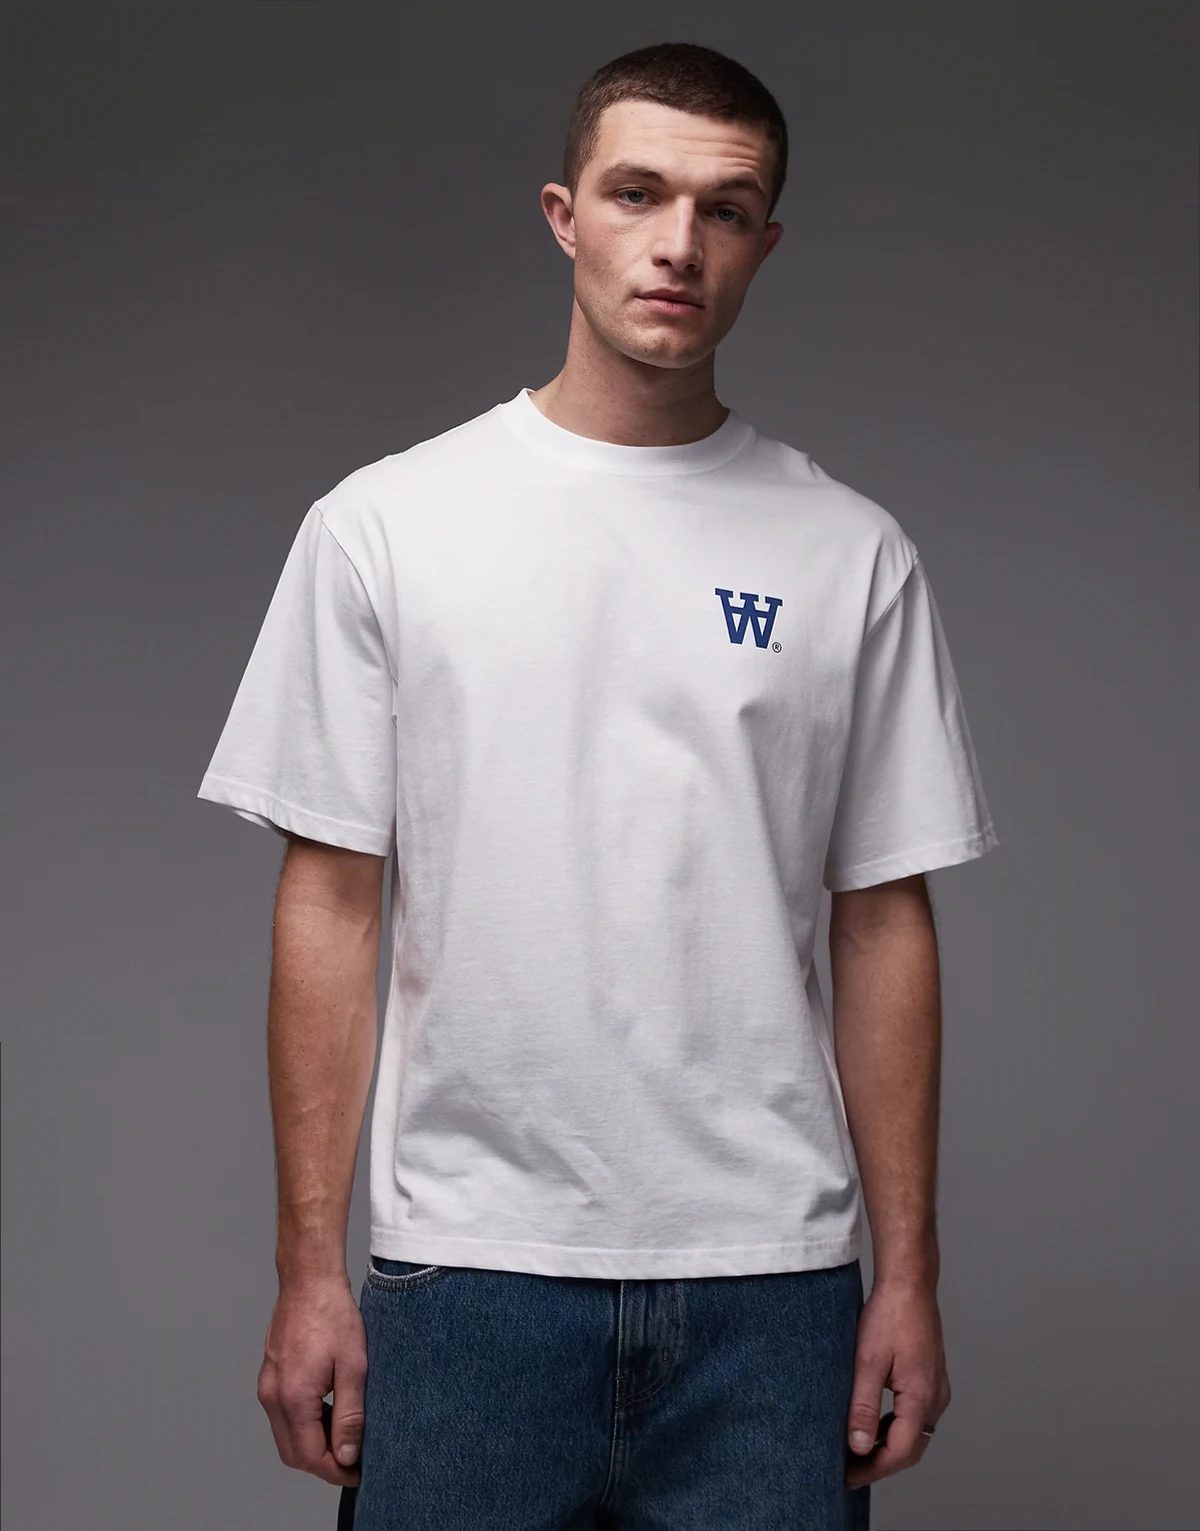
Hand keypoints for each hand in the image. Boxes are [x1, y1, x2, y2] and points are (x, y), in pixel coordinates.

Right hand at [256, 1275, 367, 1486]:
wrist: (309, 1280)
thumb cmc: (333, 1316)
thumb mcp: (354, 1366)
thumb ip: (350, 1415)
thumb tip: (346, 1455)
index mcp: (293, 1397)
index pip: (310, 1456)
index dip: (335, 1471)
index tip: (358, 1473)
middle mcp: (273, 1396)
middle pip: (293, 1453)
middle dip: (322, 1463)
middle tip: (353, 1458)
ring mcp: (267, 1386)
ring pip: (287, 1436)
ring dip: (313, 1443)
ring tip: (346, 1432)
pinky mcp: (270, 1377)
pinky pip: (283, 1416)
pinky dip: (304, 1424)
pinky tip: (329, 1410)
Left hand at [844, 1277, 949, 1489]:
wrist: (909, 1284)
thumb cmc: (889, 1316)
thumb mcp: (868, 1361)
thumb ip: (863, 1407)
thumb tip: (859, 1447)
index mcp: (922, 1398)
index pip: (899, 1453)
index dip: (871, 1469)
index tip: (845, 1477)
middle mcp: (936, 1398)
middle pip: (910, 1449)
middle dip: (880, 1463)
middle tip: (848, 1470)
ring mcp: (937, 1389)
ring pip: (915, 1433)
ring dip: (888, 1446)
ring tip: (856, 1452)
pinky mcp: (931, 1378)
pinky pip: (916, 1416)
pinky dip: (895, 1428)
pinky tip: (873, 1425)